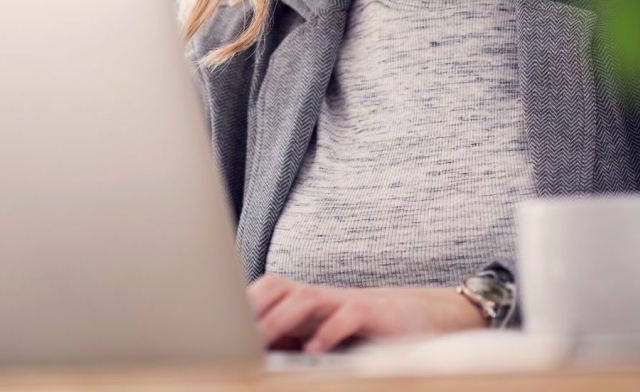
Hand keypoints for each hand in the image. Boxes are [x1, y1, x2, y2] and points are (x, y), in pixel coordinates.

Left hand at [247, 274, 487, 352]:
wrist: (419, 314)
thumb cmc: (364, 326)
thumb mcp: (325, 331)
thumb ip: (296, 337)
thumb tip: (259, 352)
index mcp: (308, 300)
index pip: (268, 289)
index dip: (244, 302)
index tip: (220, 324)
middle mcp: (323, 296)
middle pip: (280, 288)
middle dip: (255, 308)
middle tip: (235, 335)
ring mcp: (347, 301)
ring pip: (307, 298)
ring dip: (282, 317)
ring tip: (263, 340)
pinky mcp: (373, 313)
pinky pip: (348, 315)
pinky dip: (330, 331)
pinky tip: (316, 350)